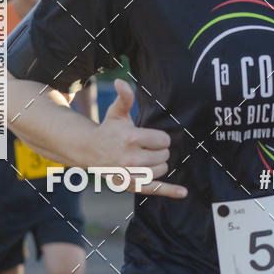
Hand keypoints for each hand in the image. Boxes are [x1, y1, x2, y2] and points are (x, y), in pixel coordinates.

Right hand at [93, 79, 186, 198]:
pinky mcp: (131, 185)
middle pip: (164, 155)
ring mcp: (130, 174)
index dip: (159, 138)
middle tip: (145, 147)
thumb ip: (125, 98)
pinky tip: (183, 192)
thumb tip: (121, 82)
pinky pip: (155, 189)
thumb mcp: (116, 113)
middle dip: (159, 150)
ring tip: (144, 158)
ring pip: (161, 169)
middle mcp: (131, 158)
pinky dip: (170, 191)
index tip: (149, 137)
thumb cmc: (107, 130)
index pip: (164, 140)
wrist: (89, 151)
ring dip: (158, 164)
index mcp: (131, 138)